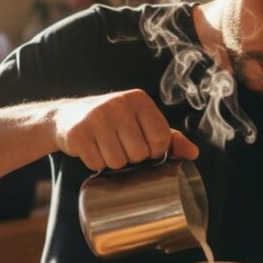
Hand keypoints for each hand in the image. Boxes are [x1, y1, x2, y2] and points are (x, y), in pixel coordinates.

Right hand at [51, 88, 197, 170]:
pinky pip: (96, 163)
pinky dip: (94, 163)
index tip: (143, 146)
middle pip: (139, 154)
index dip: (153, 152)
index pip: (160, 140)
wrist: (67, 116)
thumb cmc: (113, 122)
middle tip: (120, 146)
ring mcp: (96, 117)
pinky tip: (91, 150)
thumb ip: (168, 136)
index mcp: (139, 100)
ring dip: (112, 162)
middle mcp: (118, 104)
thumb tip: (194, 153)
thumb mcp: (140, 122)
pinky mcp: (78, 133)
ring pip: (117, 162)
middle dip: (131, 158)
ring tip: (105, 147)